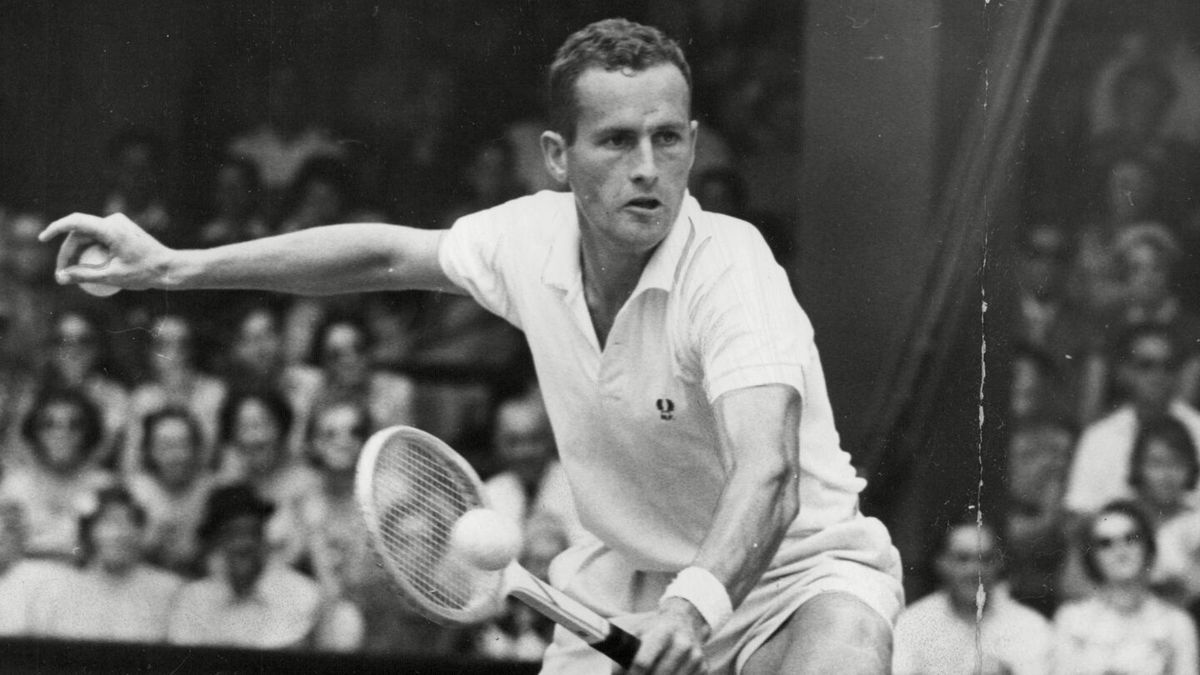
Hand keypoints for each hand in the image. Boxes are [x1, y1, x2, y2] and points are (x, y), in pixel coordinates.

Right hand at [38, 212, 172, 290]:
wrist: (170, 267)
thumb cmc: (144, 273)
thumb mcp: (111, 277)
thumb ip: (84, 275)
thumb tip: (60, 277)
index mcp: (110, 228)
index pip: (75, 222)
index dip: (55, 228)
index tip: (42, 239)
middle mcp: (113, 221)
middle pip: (80, 232)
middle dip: (68, 251)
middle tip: (62, 274)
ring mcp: (118, 223)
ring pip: (88, 235)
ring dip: (78, 252)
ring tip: (72, 273)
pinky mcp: (121, 229)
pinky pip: (99, 238)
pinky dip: (91, 251)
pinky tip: (86, 268)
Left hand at [626, 597, 709, 673]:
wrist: (685, 619)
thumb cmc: (656, 628)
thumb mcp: (639, 630)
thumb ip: (625, 650)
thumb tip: (616, 674)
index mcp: (662, 632)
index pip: (643, 662)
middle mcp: (682, 644)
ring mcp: (695, 657)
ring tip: (649, 673)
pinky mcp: (703, 668)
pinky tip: (667, 672)